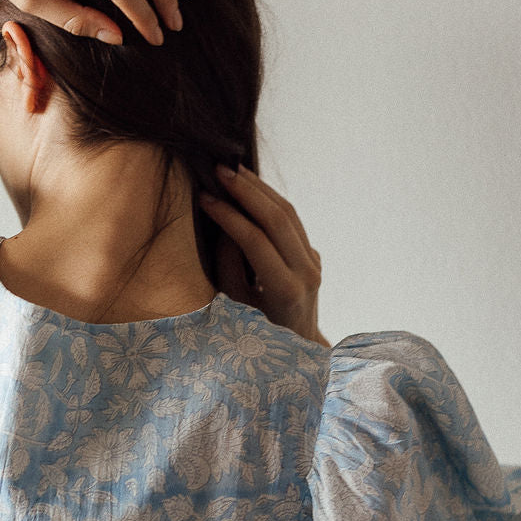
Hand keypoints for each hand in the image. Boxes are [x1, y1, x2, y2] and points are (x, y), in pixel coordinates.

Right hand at [199, 166, 328, 344]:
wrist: (294, 351)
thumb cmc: (256, 335)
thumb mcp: (235, 306)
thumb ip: (229, 264)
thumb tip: (225, 222)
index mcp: (286, 290)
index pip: (255, 240)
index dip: (228, 216)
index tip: (205, 197)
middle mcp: (307, 272)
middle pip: (277, 218)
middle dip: (246, 190)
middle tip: (219, 169)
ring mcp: (314, 262)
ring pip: (289, 213)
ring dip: (259, 188)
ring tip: (232, 169)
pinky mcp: (312, 254)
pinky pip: (292, 220)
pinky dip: (269, 199)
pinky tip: (248, 186)